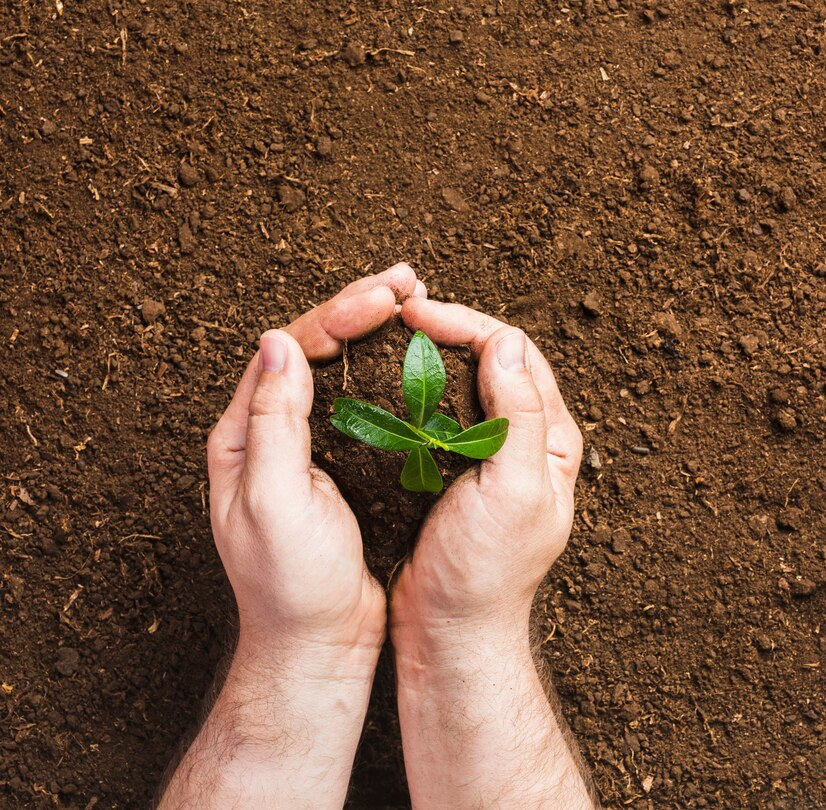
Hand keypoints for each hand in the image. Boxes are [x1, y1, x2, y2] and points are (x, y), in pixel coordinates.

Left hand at [207, 263, 423, 661]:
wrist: (318, 642)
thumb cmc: (291, 583)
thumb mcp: (274, 502)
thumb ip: (273, 424)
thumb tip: (280, 342)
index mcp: (243, 435)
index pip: (286, 352)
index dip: (334, 316)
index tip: (383, 298)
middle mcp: (270, 432)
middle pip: (311, 350)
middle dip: (357, 309)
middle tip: (407, 281)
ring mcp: (307, 446)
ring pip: (340, 371)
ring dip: (374, 333)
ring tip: (414, 302)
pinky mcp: (341, 464)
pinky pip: (363, 403)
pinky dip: (388, 373)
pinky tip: (415, 358)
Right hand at [391, 297, 582, 647]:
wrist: (449, 631)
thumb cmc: (485, 571)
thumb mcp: (513, 492)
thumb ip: (518, 417)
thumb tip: (505, 342)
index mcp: (550, 439)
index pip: (516, 355)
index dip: (469, 325)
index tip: (418, 315)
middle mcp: (523, 440)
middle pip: (491, 361)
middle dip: (449, 329)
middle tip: (399, 314)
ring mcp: (485, 454)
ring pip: (460, 384)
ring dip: (428, 355)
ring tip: (388, 336)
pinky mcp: (451, 470)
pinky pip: (435, 415)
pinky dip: (412, 391)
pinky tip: (383, 383)